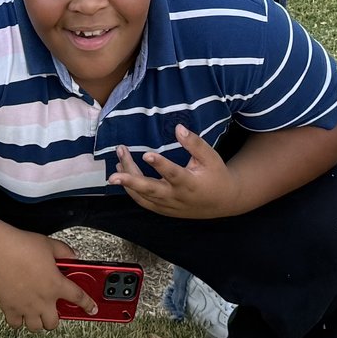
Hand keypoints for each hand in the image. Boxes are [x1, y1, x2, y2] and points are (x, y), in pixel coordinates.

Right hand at [0, 229, 95, 331]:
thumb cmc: (20, 246)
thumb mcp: (49, 244)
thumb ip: (64, 252)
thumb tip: (73, 256)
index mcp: (56, 284)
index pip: (79, 297)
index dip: (88, 304)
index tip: (92, 309)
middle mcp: (43, 300)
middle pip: (54, 322)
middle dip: (55, 317)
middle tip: (52, 308)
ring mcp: (26, 307)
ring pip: (36, 327)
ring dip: (38, 322)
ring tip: (36, 312)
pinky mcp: (9, 308)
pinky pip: (16, 325)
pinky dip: (19, 321)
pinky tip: (19, 312)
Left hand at [110, 126, 243, 219]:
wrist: (222, 202)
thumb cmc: (216, 175)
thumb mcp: (210, 157)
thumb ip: (194, 143)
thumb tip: (178, 127)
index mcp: (190, 183)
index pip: (173, 174)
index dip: (160, 165)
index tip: (146, 154)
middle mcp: (177, 197)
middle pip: (151, 190)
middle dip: (131, 182)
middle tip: (113, 176)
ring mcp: (169, 206)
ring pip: (143, 196)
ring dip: (128, 182)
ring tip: (117, 163)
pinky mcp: (164, 210)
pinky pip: (144, 202)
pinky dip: (132, 191)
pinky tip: (124, 175)